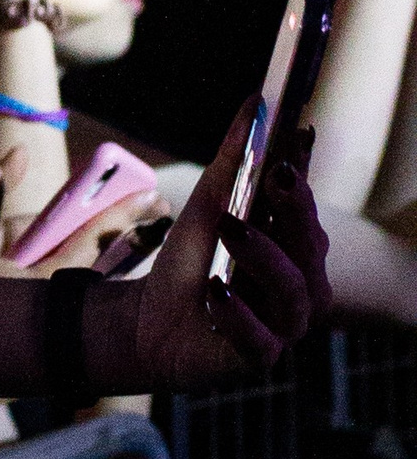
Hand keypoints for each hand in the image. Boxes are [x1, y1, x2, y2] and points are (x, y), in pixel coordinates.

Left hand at [128, 103, 327, 390]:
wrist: (145, 323)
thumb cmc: (188, 264)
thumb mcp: (205, 207)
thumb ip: (234, 161)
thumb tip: (257, 101)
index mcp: (293, 247)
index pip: (306, 211)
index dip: (302, 184)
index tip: (289, 155)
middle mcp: (300, 285)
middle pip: (312, 250)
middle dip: (295, 215)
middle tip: (271, 181)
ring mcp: (284, 324)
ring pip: (294, 292)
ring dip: (263, 258)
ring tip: (230, 230)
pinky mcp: (259, 357)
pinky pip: (262, 339)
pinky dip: (239, 314)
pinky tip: (215, 293)